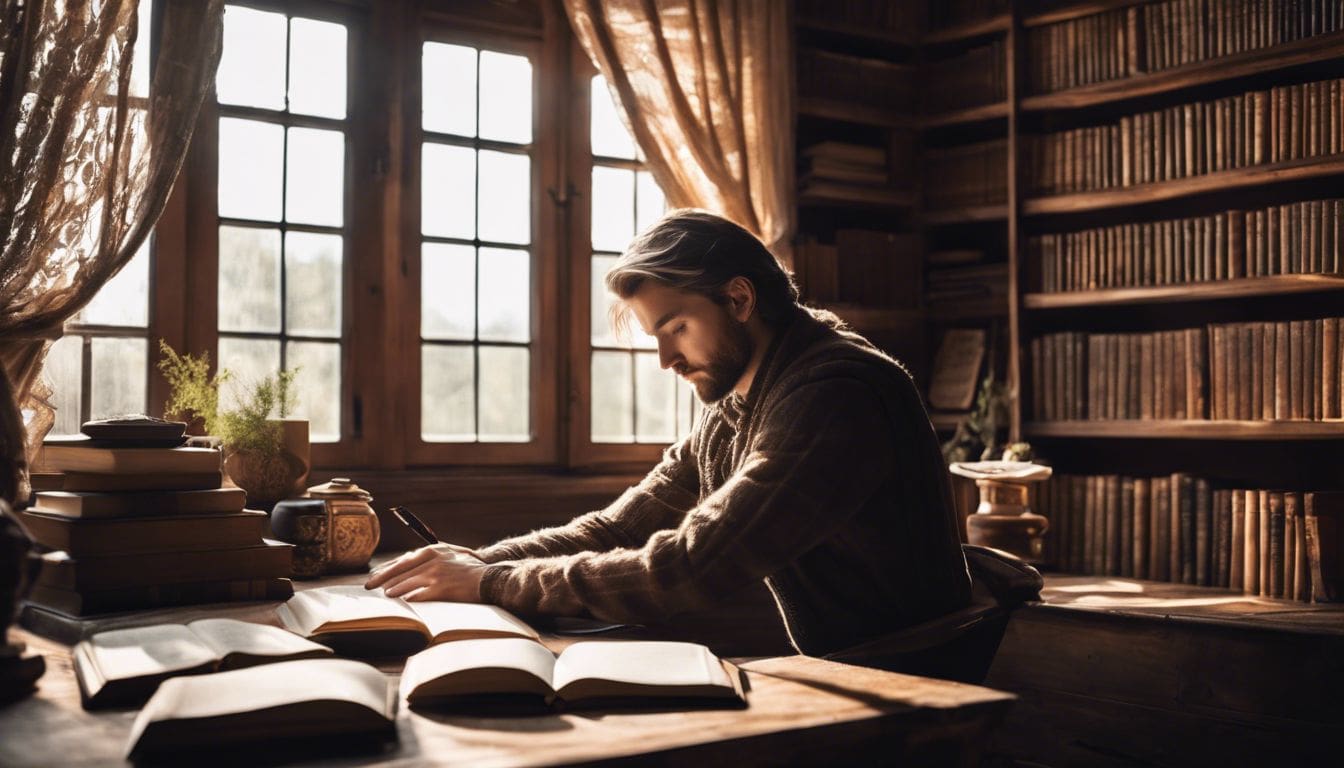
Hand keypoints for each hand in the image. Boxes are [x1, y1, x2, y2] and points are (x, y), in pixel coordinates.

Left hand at [364, 543, 487, 601]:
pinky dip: (409, 599)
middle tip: (369, 586)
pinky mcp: (442, 588)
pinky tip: (402, 603)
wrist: (489, 578)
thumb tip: (409, 563)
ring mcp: (437, 574)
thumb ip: (431, 556)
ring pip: (407, 582)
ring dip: (393, 589)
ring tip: (384, 595)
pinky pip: (420, 595)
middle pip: (401, 570)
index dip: (387, 568)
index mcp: (432, 550)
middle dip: (382, 578)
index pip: (403, 559)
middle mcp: (433, 560)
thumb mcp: (450, 554)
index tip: (375, 575)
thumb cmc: (470, 568)